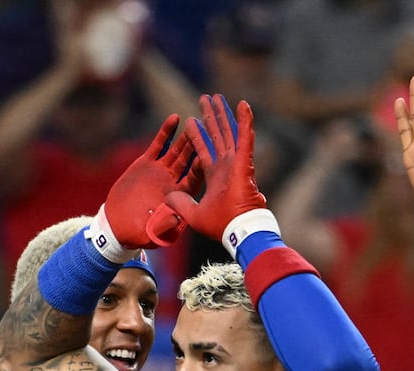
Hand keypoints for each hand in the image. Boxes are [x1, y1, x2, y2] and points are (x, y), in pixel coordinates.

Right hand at [102, 113, 200, 248]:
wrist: (118, 224)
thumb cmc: (138, 233)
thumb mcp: (152, 232)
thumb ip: (164, 225)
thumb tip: (175, 219)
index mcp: (179, 197)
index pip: (194, 181)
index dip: (199, 169)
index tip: (207, 156)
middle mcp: (173, 181)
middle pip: (188, 162)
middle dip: (196, 147)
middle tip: (206, 131)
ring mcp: (162, 170)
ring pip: (177, 150)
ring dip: (185, 137)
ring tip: (193, 121)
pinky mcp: (147, 162)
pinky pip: (159, 144)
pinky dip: (166, 132)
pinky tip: (174, 119)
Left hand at [165, 95, 265, 241]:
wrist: (237, 231)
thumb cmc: (219, 226)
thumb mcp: (193, 215)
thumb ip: (180, 204)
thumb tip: (168, 196)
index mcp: (214, 178)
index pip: (204, 151)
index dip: (197, 137)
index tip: (192, 121)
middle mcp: (226, 168)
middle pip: (216, 137)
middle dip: (210, 119)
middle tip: (205, 100)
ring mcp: (235, 163)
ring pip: (228, 132)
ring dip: (222, 114)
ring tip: (217, 97)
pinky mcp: (244, 161)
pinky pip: (245, 137)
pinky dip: (245, 121)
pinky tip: (243, 104)